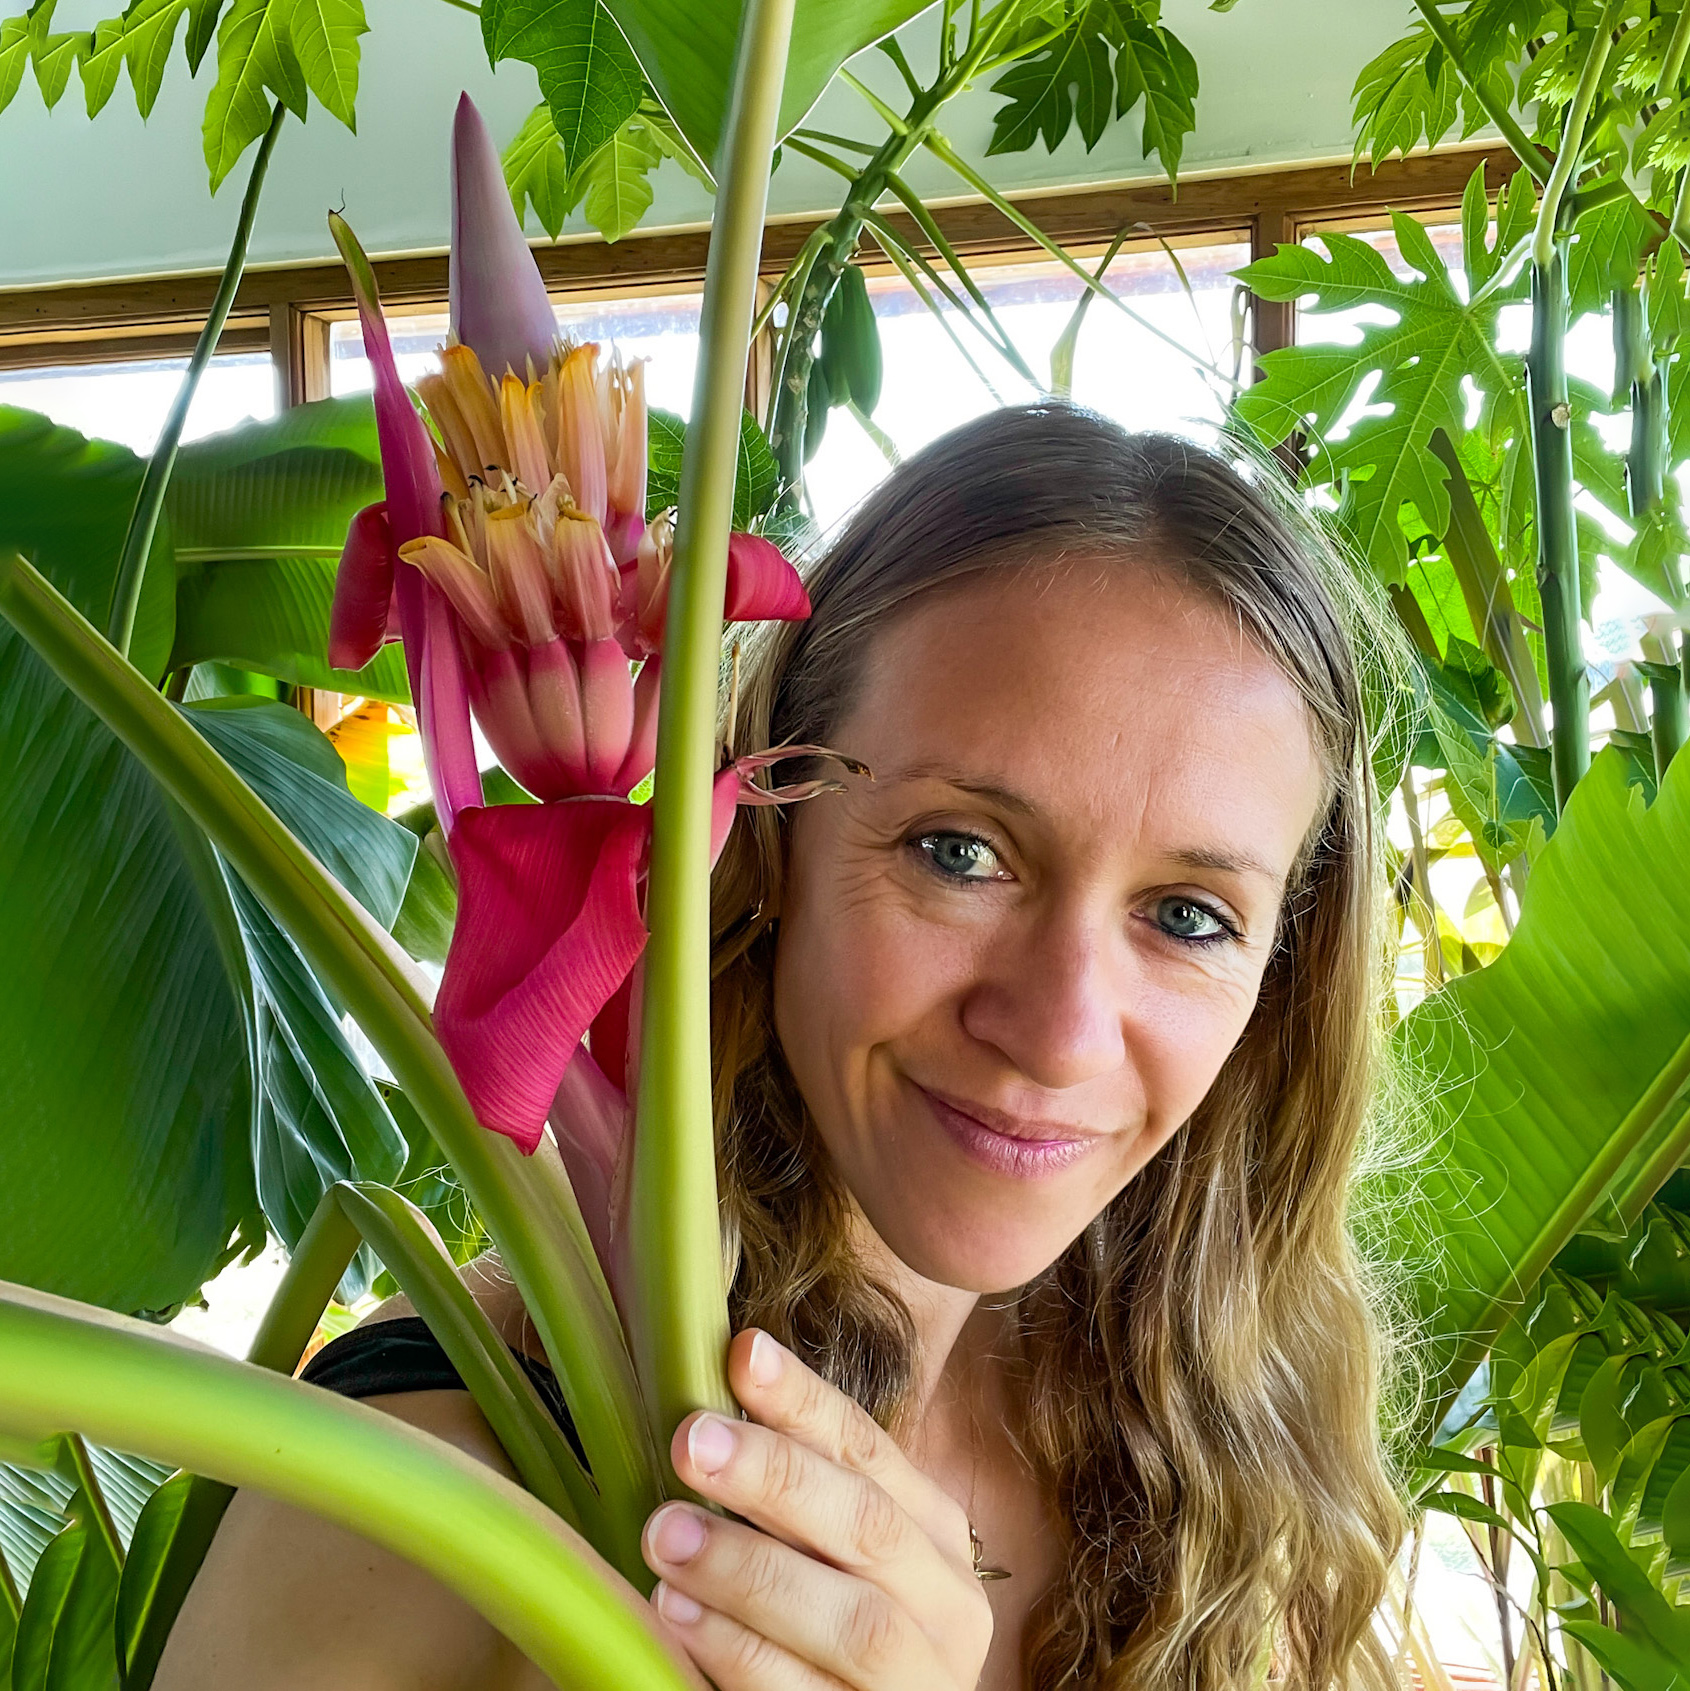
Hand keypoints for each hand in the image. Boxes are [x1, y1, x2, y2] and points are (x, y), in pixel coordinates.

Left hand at [641, 1329, 993, 1689]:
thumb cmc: (834, 1644)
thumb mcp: (839, 1560)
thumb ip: (799, 1501)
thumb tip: (705, 1412)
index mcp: (935, 1536)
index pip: (869, 1451)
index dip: (806, 1400)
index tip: (741, 1353)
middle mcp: (946, 1605)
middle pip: (869, 1525)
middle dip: (776, 1477)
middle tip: (690, 1443)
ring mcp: (922, 1683)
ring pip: (853, 1621)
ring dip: (749, 1571)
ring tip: (666, 1535)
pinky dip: (741, 1654)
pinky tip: (678, 1618)